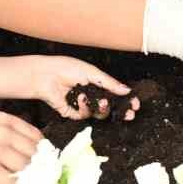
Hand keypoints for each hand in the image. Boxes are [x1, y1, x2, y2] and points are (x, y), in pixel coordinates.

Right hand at [0, 112, 42, 183]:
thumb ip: (3, 136)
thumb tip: (25, 154)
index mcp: (3, 119)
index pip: (36, 136)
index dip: (42, 153)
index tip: (44, 164)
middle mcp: (3, 132)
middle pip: (35, 154)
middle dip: (41, 169)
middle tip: (42, 181)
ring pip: (28, 169)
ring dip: (33, 182)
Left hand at [23, 57, 138, 119]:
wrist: (46, 75)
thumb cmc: (67, 68)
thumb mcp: (92, 73)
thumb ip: (110, 83)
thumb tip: (126, 90)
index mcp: (98, 84)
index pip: (116, 94)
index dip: (126, 100)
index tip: (135, 104)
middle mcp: (92, 95)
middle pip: (111, 108)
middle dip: (121, 111)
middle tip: (129, 114)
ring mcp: (83, 105)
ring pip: (100, 114)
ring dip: (103, 109)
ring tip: (102, 102)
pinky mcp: (73, 113)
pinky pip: (85, 115)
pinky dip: (84, 107)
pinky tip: (80, 97)